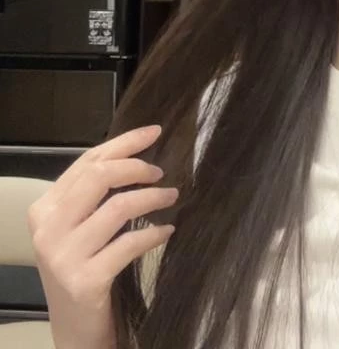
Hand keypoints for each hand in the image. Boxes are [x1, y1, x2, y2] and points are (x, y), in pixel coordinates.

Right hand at [27, 125, 177, 348]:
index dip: (125, 142)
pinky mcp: (84, 280)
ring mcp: (63, 256)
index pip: (88, 161)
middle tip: (162, 173)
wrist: (75, 328)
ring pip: (118, 206)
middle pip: (100, 177)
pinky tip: (167, 230)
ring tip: (172, 197)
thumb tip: (140, 153)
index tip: (155, 131)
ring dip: (153, 198)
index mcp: (44, 208)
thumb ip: (97, 193)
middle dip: (137, 167)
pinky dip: (154, 233)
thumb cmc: (84, 267)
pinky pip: (129, 244)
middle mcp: (48, 229)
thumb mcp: (82, 226)